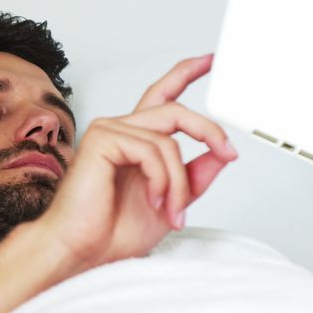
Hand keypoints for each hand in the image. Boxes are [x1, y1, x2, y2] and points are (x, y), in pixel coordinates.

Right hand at [34, 55, 236, 271]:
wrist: (83, 252)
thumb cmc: (113, 232)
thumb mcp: (172, 200)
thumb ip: (195, 175)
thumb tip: (223, 153)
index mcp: (137, 140)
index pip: (163, 95)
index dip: (187, 73)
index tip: (212, 60)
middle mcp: (122, 129)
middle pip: (176, 109)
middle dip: (209, 131)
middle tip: (229, 152)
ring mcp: (109, 131)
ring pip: (168, 139)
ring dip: (180, 182)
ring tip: (174, 212)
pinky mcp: (102, 139)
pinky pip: (151, 150)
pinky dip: (162, 180)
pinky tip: (154, 200)